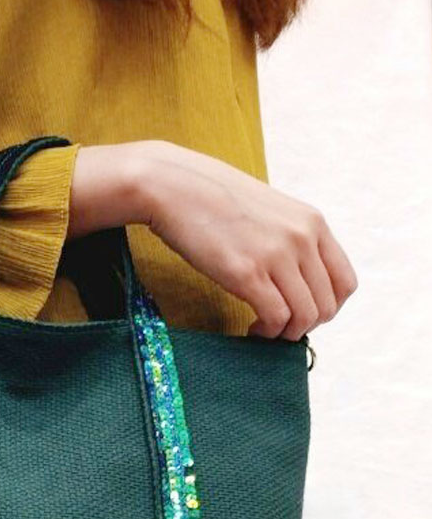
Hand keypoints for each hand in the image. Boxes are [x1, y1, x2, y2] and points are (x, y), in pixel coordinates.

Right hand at [69, 140, 356, 338]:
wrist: (172, 184)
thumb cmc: (213, 198)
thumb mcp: (270, 209)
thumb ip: (292, 238)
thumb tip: (300, 279)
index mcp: (312, 222)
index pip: (346, 282)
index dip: (328, 306)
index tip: (303, 311)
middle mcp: (302, 238)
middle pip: (328, 305)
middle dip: (306, 325)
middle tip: (280, 326)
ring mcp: (276, 255)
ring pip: (306, 317)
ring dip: (286, 334)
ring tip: (264, 330)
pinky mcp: (247, 273)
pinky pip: (276, 319)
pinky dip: (267, 333)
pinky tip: (251, 329)